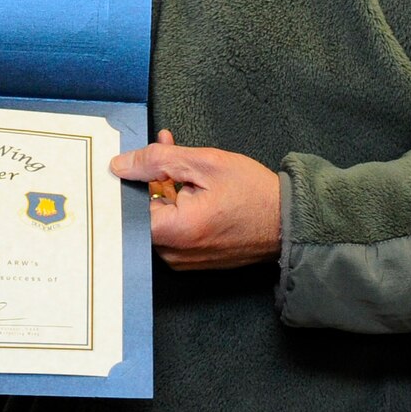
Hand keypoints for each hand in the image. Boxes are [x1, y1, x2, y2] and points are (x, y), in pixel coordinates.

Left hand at [111, 130, 282, 269]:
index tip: (140, 161)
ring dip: (165, 191)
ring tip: (186, 167)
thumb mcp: (205, 163)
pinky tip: (193, 187)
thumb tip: (120, 164)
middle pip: (142, 214)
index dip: (132, 180)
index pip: (127, 207)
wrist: (290, 223)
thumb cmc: (253, 192)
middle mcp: (173, 255)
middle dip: (151, 180)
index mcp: (174, 232)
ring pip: (158, 221)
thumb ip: (158, 160)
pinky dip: (177, 208)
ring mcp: (183, 262)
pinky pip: (173, 232)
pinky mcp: (193, 262)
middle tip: (167, 149)